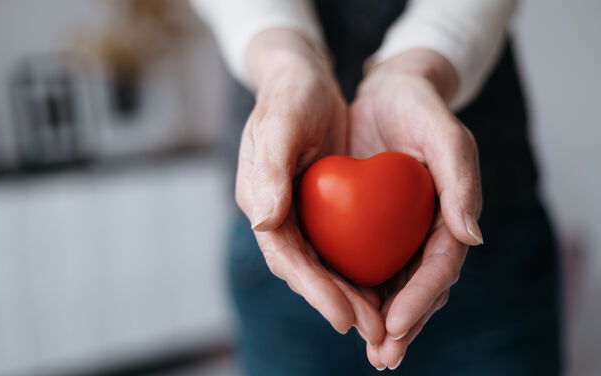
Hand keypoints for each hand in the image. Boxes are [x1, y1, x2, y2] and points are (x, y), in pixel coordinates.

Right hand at [235, 29, 385, 343]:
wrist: (303, 81)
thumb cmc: (289, 98)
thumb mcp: (278, 126)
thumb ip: (268, 172)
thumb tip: (265, 223)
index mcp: (261, 202)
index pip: (287, 257)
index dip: (314, 290)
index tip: (345, 317)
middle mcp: (279, 216)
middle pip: (308, 272)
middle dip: (339, 304)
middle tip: (375, 333)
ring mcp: (301, 215)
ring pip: (326, 267)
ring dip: (353, 297)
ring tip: (384, 325)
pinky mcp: (322, 209)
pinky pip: (341, 248)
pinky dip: (361, 270)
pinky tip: (387, 286)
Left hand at [348, 49, 483, 369]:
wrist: (389, 93)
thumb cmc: (419, 109)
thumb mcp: (444, 133)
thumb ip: (461, 179)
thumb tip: (473, 238)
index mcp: (450, 215)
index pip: (439, 267)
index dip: (420, 298)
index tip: (396, 324)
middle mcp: (426, 230)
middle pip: (418, 287)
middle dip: (402, 324)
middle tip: (383, 356)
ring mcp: (400, 232)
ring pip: (393, 285)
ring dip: (380, 320)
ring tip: (367, 348)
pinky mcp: (373, 227)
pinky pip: (366, 264)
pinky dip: (357, 290)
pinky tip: (343, 309)